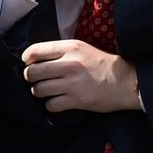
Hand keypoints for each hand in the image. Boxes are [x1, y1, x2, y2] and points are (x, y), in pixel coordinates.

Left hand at [22, 39, 139, 112]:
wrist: (125, 81)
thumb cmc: (102, 65)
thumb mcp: (82, 48)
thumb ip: (61, 51)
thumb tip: (36, 58)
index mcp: (70, 47)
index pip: (35, 51)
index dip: (27, 59)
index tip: (30, 63)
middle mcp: (69, 64)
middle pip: (32, 72)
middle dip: (30, 77)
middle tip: (36, 79)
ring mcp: (72, 83)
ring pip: (38, 89)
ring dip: (39, 91)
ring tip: (47, 90)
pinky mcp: (76, 100)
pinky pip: (50, 105)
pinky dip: (51, 105)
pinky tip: (57, 101)